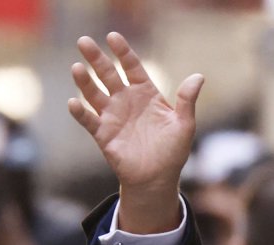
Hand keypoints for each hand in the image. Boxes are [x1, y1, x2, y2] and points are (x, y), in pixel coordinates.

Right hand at [68, 32, 203, 232]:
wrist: (158, 178)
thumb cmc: (173, 151)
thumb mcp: (184, 124)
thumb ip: (187, 100)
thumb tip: (199, 77)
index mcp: (146, 94)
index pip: (132, 67)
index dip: (123, 52)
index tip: (113, 37)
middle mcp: (126, 101)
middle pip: (108, 75)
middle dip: (96, 59)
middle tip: (84, 41)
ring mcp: (112, 116)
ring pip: (94, 94)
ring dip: (85, 82)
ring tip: (78, 68)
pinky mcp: (103, 134)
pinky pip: (88, 120)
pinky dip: (80, 112)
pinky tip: (75, 103)